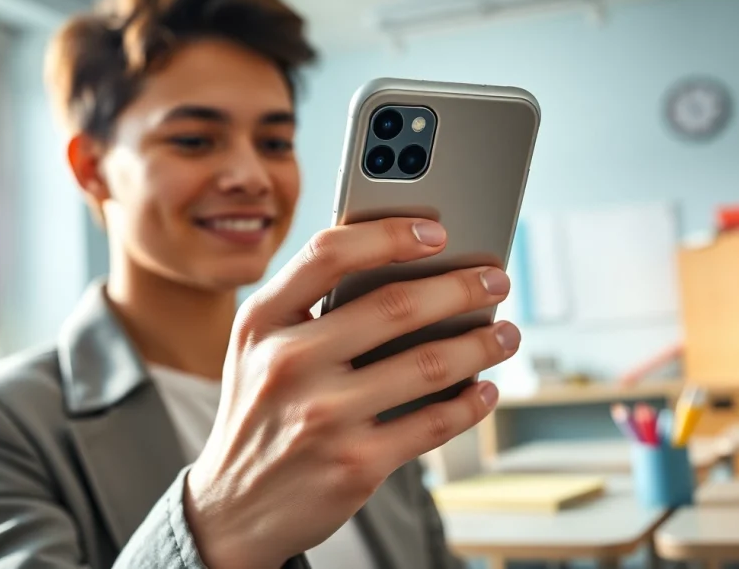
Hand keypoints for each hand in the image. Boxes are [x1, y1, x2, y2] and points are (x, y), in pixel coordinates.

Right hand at [184, 218, 519, 568]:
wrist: (234, 506)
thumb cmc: (261, 411)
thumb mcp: (259, 349)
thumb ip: (309, 306)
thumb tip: (408, 270)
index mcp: (262, 322)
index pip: (329, 254)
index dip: (391, 234)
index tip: (438, 232)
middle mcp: (288, 364)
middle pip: (396, 306)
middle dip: (462, 288)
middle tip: (495, 280)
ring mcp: (323, 417)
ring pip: (430, 364)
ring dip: (481, 344)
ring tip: (504, 334)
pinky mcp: (356, 464)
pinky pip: (434, 424)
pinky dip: (471, 403)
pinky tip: (483, 389)